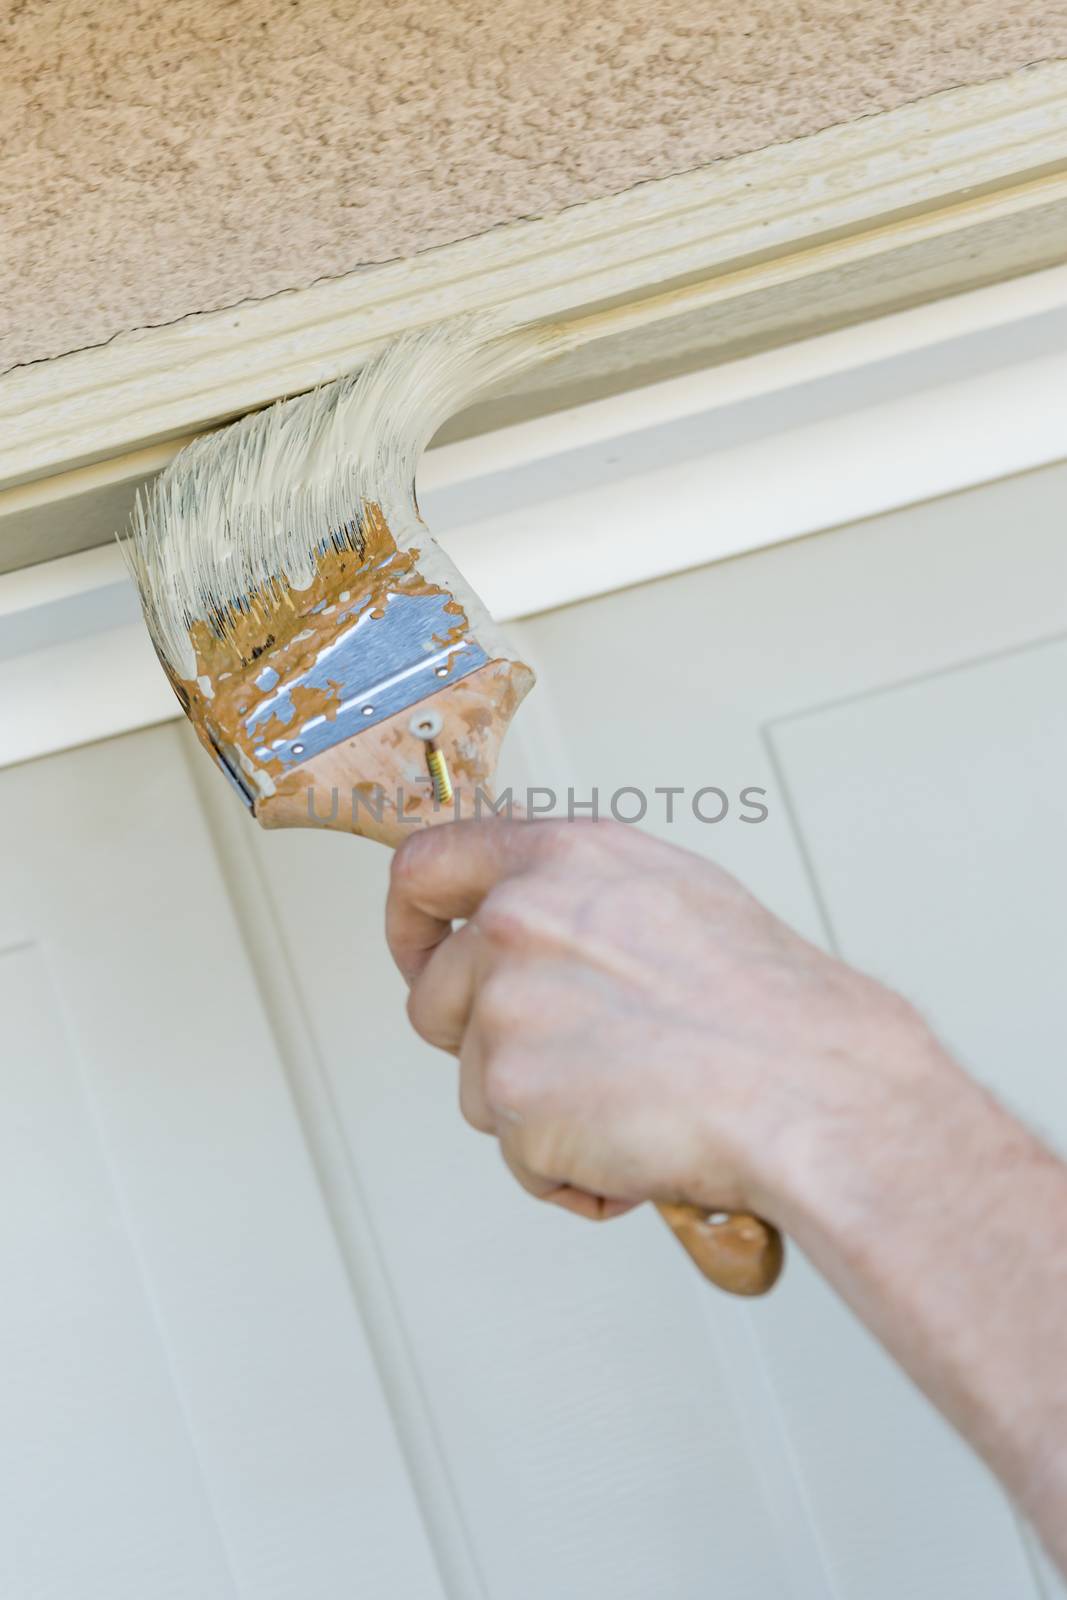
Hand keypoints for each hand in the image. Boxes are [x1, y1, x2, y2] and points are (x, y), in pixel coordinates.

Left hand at [385, 817, 927, 1224]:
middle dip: (483, 1043)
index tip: (420, 952)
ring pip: (476, 1084)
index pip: (424, 869)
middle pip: (434, 998)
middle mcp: (518, 921)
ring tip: (631, 1098)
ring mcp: (508, 1008)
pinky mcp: (514, 1096)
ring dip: (538, 1110)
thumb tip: (524, 907)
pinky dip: (565, 1167)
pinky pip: (515, 1153)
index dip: (410, 923)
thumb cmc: (768, 1005)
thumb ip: (575, 891)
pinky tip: (634, 1143)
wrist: (811, 1088)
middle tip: (569, 1062)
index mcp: (558, 860)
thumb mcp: (671, 892)